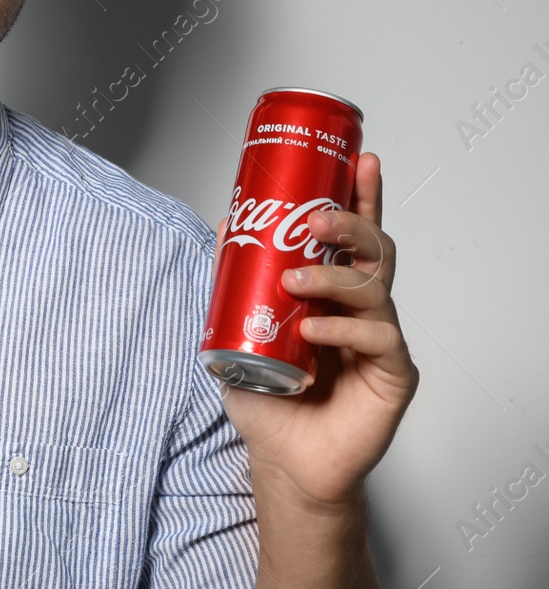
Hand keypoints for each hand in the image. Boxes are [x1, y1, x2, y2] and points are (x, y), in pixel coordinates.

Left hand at [215, 152, 418, 509]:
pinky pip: (378, 339)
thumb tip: (224, 223)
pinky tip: (314, 331)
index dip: (362, 196)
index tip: (362, 159)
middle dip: (350, 223)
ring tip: (294, 281)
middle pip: (373, 250)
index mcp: (334, 292)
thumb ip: (234, 281)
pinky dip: (342, 328)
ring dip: (332, 277)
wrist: (283, 459)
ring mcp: (380, 339)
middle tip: (315, 219)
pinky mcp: (393, 375)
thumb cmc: (269, 396)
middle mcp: (363, 309)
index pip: (353, 235)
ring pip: (373, 288)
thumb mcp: (238, 328)